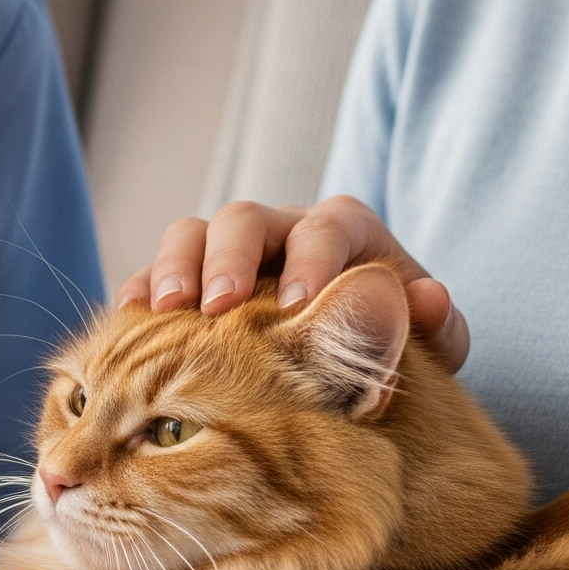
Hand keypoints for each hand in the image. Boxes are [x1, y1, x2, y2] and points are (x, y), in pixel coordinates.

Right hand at [116, 195, 468, 370]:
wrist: (359, 350)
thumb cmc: (397, 342)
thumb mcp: (432, 341)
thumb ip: (439, 324)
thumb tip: (425, 296)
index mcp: (343, 231)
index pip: (325, 229)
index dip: (309, 261)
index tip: (297, 304)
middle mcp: (282, 228)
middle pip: (243, 218)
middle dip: (227, 259)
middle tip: (218, 308)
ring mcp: (231, 250)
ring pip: (192, 233)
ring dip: (174, 268)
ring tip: (165, 311)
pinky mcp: (193, 277)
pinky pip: (155, 269)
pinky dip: (140, 288)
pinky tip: (130, 320)